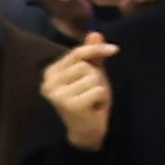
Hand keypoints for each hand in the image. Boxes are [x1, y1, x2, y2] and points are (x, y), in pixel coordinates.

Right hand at [43, 31, 117, 149]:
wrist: (87, 132)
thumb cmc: (89, 100)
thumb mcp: (91, 74)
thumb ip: (92, 56)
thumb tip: (95, 33)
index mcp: (50, 72)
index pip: (76, 53)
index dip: (96, 49)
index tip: (115, 49)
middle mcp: (48, 82)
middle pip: (86, 65)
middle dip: (97, 78)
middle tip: (91, 94)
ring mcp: (57, 94)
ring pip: (93, 77)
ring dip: (100, 89)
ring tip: (92, 101)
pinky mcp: (69, 105)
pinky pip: (98, 90)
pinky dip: (102, 99)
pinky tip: (93, 109)